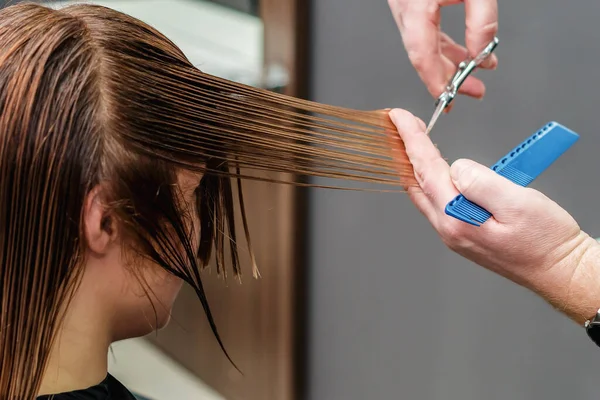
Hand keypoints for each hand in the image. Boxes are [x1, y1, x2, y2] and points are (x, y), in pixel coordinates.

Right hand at [388, 0, 498, 99]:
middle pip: (422, 54)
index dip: (434, 81)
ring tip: (473, 72)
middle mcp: (404, 8)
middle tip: (474, 89)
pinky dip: (442, 45)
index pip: (422, 55)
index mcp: (415, 6)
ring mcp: (404, 5)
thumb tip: (480, 51)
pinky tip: (461, 52)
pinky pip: (424, 30)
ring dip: (448, 61)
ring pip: (423, 44)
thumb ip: (481, 19)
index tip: (447, 99)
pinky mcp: (410, 2)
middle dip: (449, 76)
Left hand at [388, 108, 599, 323]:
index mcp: (458, 219)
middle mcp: (450, 228)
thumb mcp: (518, 203)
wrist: (559, 270)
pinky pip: (439, 201)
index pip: (426, 171)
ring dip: (418, 165)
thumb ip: (481, 182)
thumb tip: (457, 167)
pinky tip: (438, 170)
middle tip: (402, 125)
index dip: (413, 140)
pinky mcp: (463, 233)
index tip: (401, 118)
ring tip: (415, 141)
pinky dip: (432, 180)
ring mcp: (455, 233)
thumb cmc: (545, 241)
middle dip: (406, 151)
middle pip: (416, 182)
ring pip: (426, 193)